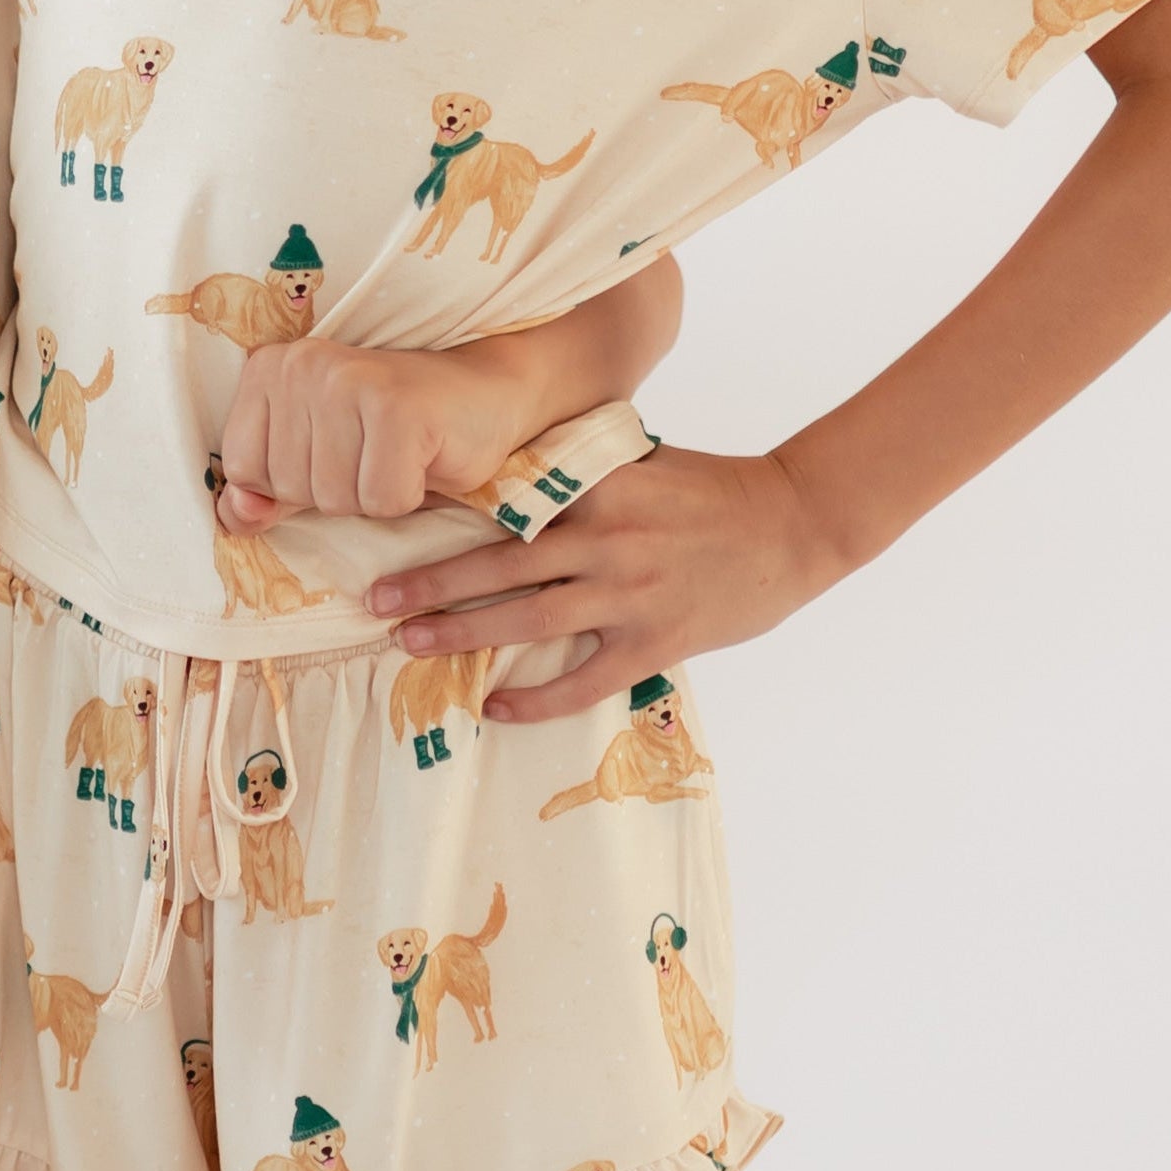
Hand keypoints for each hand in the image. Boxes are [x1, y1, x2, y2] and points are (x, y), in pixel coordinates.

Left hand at [218, 340, 539, 529]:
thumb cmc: (390, 435)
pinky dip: (407, 497)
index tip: (334, 452)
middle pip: (289, 488)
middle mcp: (301, 363)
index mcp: (268, 369)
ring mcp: (349, 380)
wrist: (483, 397)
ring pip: (333, 500)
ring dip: (373, 497)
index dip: (290, 486)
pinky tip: (422, 459)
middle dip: (336, 493)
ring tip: (397, 455)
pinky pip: (382, 501)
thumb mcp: (313, 462)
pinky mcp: (398, 407)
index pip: (242, 469)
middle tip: (373, 453)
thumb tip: (238, 514)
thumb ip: (264, 493)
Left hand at [367, 441, 847, 717]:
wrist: (793, 523)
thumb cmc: (711, 488)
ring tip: (410, 644)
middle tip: (376, 601)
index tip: (388, 525)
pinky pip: (582, 680)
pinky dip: (536, 699)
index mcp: (598, 488)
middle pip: (499, 565)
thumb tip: (506, 471)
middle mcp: (606, 540)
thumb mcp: (641, 461)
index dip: (445, 516)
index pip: (506, 502)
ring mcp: (629, 594)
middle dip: (432, 584)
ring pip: (528, 620)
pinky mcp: (654, 641)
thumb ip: (579, 470)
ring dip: (464, 634)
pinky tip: (495, 709)